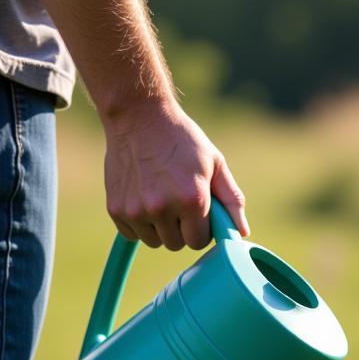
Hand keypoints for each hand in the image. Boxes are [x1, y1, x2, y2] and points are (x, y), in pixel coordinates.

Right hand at [102, 98, 248, 249]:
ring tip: (160, 198)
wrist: (138, 115)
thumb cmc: (182, 139)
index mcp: (191, 199)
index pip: (198, 242)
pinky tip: (142, 198)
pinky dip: (138, 223)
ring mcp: (136, 210)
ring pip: (154, 241)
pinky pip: (132, 234)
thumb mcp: (214, 163)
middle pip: (176, 244)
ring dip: (159, 228)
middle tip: (177, 201)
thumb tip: (242, 232)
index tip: (196, 213)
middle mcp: (162, 208)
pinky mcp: (116, 209)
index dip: (200, 229)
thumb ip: (231, 199)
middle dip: (180, 229)